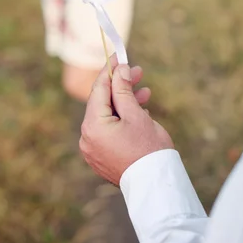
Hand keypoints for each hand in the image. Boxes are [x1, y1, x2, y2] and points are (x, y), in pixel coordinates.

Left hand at [79, 54, 173, 185]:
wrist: (156, 187)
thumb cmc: (148, 150)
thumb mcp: (136, 114)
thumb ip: (123, 89)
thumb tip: (118, 70)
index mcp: (92, 126)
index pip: (99, 89)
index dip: (110, 70)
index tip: (119, 56)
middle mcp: (87, 137)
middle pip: (102, 102)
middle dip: (121, 86)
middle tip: (138, 72)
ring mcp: (92, 148)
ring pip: (106, 115)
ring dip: (124, 102)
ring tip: (145, 93)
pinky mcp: (100, 156)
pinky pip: (108, 129)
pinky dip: (121, 118)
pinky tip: (138, 111)